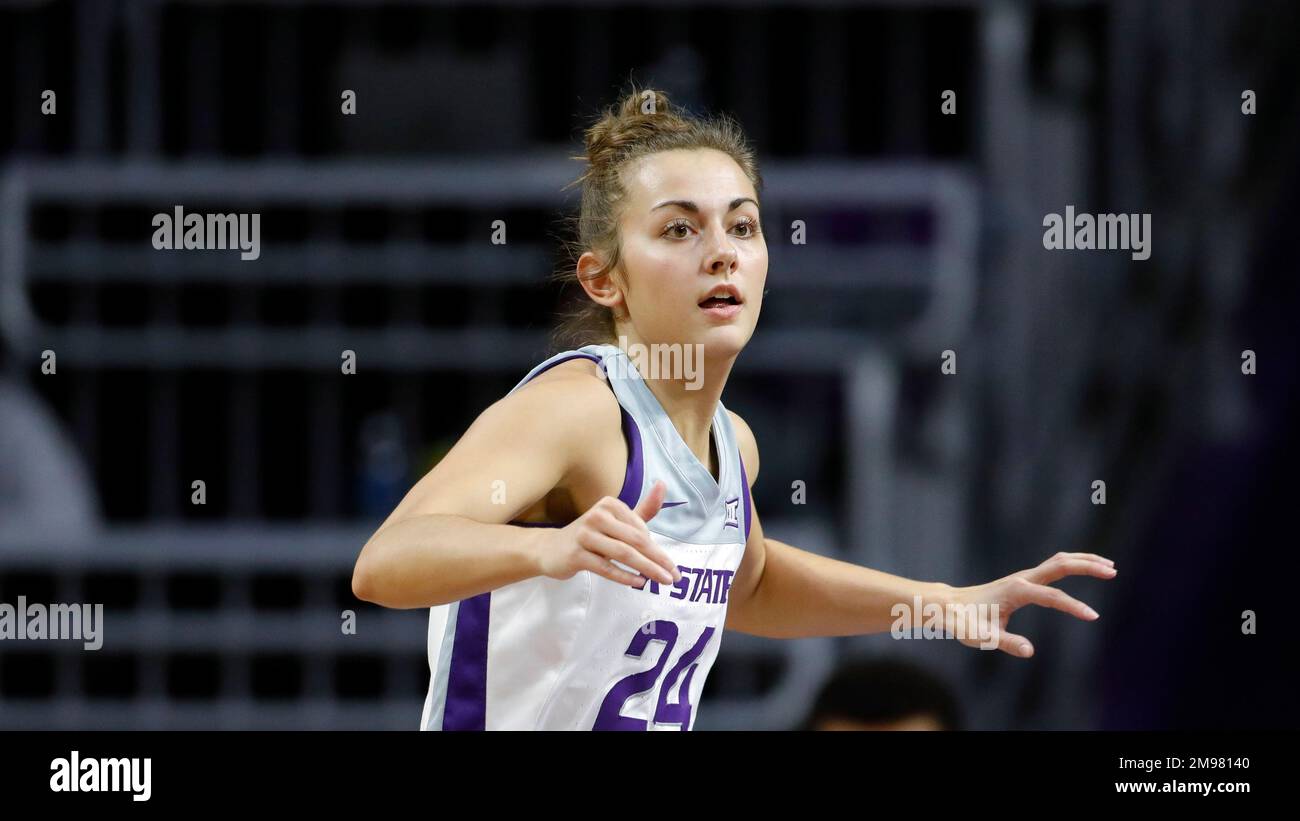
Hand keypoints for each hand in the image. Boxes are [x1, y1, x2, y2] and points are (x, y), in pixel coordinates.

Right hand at [535, 480, 681, 586]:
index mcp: (609, 504)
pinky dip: (624, 576)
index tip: (670, 566)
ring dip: (647, 569)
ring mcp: (585, 535)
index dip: (657, 548)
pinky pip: (605, 567)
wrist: (551, 550)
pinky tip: (638, 583)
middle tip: (674, 576)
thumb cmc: (592, 535)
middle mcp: (597, 515)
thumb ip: (642, 509)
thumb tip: (662, 484)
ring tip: (662, 580)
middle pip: (635, 540)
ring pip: (623, 553)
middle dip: (658, 559)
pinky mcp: (576, 554)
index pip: (640, 528)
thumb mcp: (617, 521)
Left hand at [945, 552, 1116, 657]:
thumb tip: (1030, 651)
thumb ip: (1007, 643)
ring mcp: (1024, 577)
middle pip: (1060, 564)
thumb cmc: (964, 622)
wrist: (949, 606)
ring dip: (1084, 560)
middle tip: (1113, 571)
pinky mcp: (1025, 580)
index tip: (1094, 616)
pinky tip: (1086, 567)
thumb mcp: (983, 637)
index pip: (1052, 597)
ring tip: (1110, 566)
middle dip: (1087, 566)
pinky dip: (1073, 564)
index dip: (1073, 606)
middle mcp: (1022, 579)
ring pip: (1059, 561)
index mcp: (1016, 591)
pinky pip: (1054, 566)